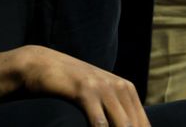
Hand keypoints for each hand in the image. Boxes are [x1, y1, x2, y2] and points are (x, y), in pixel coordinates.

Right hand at [0, 45, 149, 126]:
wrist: (42, 64)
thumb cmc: (71, 84)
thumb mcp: (98, 92)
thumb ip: (115, 108)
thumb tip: (129, 125)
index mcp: (126, 88)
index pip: (143, 124)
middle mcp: (119, 86)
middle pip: (135, 126)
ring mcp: (102, 87)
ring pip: (123, 125)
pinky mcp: (85, 90)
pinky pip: (100, 122)